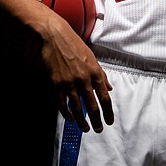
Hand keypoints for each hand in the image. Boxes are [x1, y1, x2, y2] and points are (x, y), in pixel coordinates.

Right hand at [39, 18, 113, 132]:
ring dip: (82, 121)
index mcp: (95, 72)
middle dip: (97, 121)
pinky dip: (67, 114)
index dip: (108, 112)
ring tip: (85, 128)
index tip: (109, 121)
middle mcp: (83, 79)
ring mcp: (69, 82)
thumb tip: (109, 88)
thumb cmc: (75, 46)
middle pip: (93, 107)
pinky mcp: (56, 84)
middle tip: (98, 129)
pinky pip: (62, 104)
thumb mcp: (92, 58)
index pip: (105, 98)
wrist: (56, 36)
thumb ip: (101, 75)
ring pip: (78, 108)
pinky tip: (71, 119)